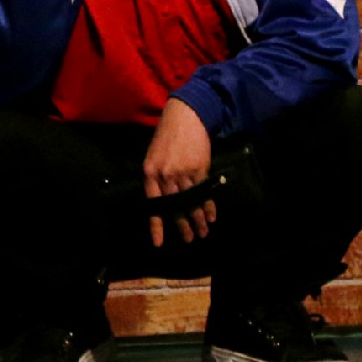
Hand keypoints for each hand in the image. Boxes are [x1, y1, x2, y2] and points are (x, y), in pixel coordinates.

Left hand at [144, 98, 215, 245]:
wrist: (184, 118)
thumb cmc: (166, 138)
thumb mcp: (154, 157)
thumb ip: (157, 179)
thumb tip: (165, 202)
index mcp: (150, 173)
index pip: (153, 205)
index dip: (157, 226)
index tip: (159, 243)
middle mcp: (165, 175)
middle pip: (175, 207)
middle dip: (182, 226)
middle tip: (189, 239)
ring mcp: (183, 173)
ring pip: (191, 203)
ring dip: (198, 220)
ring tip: (203, 233)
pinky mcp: (200, 169)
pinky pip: (204, 193)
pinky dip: (208, 206)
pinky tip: (211, 217)